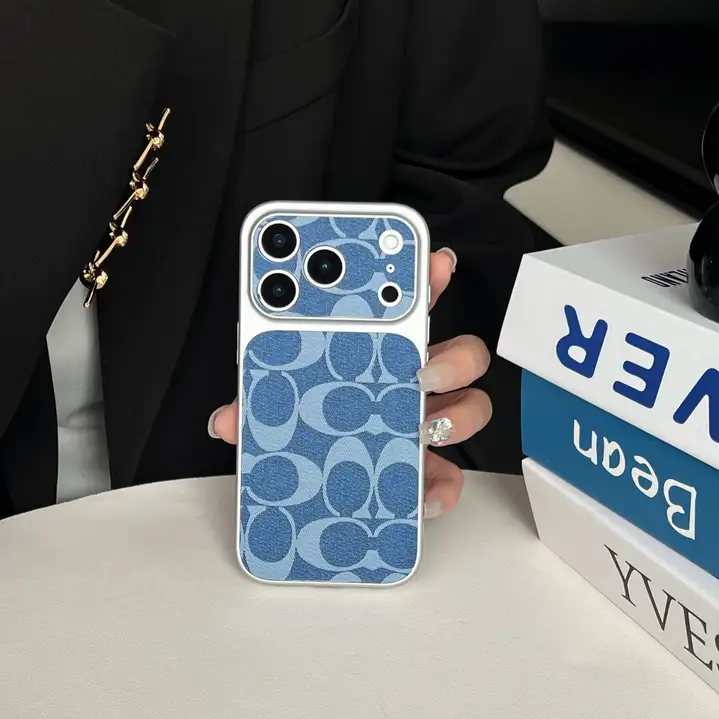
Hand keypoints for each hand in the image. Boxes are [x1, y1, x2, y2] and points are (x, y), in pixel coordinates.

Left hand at [210, 247, 490, 518]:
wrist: (321, 485)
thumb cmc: (309, 426)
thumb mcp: (279, 406)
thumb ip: (256, 404)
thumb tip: (226, 420)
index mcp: (381, 354)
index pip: (411, 308)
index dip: (428, 282)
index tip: (436, 263)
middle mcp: (411, 385)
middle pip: (460, 355)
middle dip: (454, 355)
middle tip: (424, 368)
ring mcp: (425, 426)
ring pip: (471, 408)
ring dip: (458, 414)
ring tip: (422, 427)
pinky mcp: (426, 470)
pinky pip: (452, 476)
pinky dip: (444, 488)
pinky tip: (423, 495)